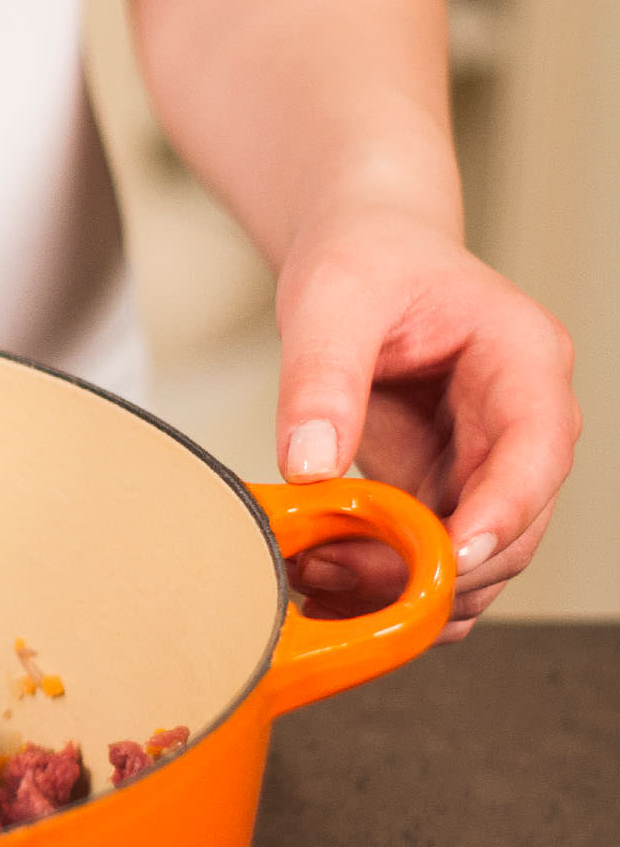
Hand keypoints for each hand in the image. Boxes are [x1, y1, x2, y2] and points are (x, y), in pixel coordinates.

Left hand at [272, 218, 578, 641]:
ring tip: (317, 576)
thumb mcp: (330, 300)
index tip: (450, 555)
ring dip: (409, 586)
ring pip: (479, 558)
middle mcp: (521, 420)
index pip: (538, 447)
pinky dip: (391, 585)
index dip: (503, 510)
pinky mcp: (446, 489)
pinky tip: (329, 588)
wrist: (363, 257)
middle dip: (438, 564)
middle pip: (516, 523)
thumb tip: (307, 467)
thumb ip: (321, 378)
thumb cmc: (363, 260)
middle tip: (337, 572)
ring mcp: (487, 462)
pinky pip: (436, 557)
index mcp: (520, 358)